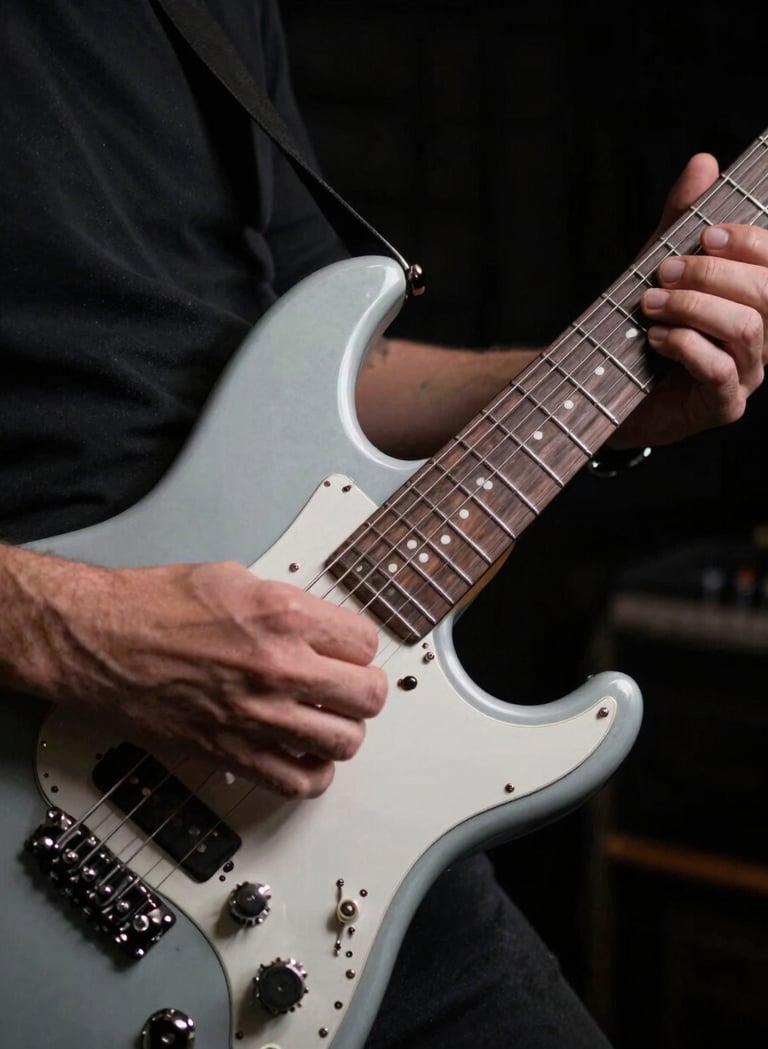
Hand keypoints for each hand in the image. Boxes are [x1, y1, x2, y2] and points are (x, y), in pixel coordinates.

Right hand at [3, 551, 386, 797]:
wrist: (101, 641)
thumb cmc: (154, 606)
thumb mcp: (236, 579)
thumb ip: (286, 604)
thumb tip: (316, 624)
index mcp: (285, 616)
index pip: (366, 642)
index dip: (358, 646)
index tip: (347, 650)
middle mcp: (280, 667)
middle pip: (369, 695)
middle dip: (363, 689)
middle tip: (347, 685)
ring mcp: (259, 715)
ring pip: (346, 742)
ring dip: (343, 730)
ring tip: (327, 719)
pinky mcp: (234, 752)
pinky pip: (299, 782)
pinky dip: (312, 774)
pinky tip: (304, 755)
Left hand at [613, 152, 766, 447]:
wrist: (607, 389)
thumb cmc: (644, 327)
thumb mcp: (659, 265)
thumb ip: (682, 220)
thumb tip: (704, 162)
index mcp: (757, 301)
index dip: (749, 242)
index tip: (704, 233)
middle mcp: (763, 338)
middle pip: (766, 293)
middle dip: (712, 274)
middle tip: (663, 273)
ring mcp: (747, 375)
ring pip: (745, 328)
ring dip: (693, 307)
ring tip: (650, 304)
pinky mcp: (722, 405)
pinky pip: (719, 369)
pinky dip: (685, 345)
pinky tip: (656, 337)